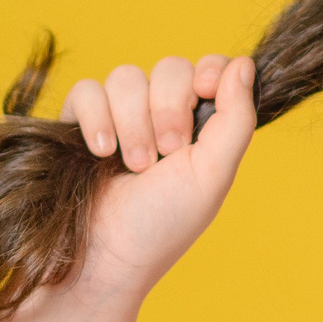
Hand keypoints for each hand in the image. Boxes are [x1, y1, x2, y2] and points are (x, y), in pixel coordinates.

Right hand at [0, 52, 256, 321]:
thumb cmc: (163, 225)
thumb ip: (235, 119)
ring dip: (133, 122)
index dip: (208, 72)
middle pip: (171, 68)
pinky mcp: (79, 122)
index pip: (210, 68)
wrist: (106, 257)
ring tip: (133, 166)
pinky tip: (100, 152)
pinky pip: (88, 89)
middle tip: (167, 154)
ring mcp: (119, 116)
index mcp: (200, 126)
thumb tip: (244, 64)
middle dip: (169, 109)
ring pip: (127, 76)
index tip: (205, 93)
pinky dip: (96, 117)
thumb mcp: (212, 174)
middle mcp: (160, 115)